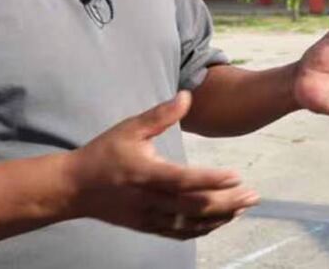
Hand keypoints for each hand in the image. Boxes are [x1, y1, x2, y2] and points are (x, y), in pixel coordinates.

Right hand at [67, 91, 258, 239]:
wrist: (74, 188)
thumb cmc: (104, 153)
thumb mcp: (129, 128)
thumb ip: (160, 114)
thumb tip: (187, 95)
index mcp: (147, 173)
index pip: (185, 180)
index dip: (212, 179)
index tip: (237, 176)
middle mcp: (150, 200)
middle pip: (194, 207)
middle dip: (227, 202)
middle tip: (253, 195)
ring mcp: (149, 217)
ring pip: (190, 224)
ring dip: (220, 217)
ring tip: (243, 207)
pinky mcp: (147, 227)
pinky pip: (180, 233)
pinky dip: (203, 228)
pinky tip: (220, 221)